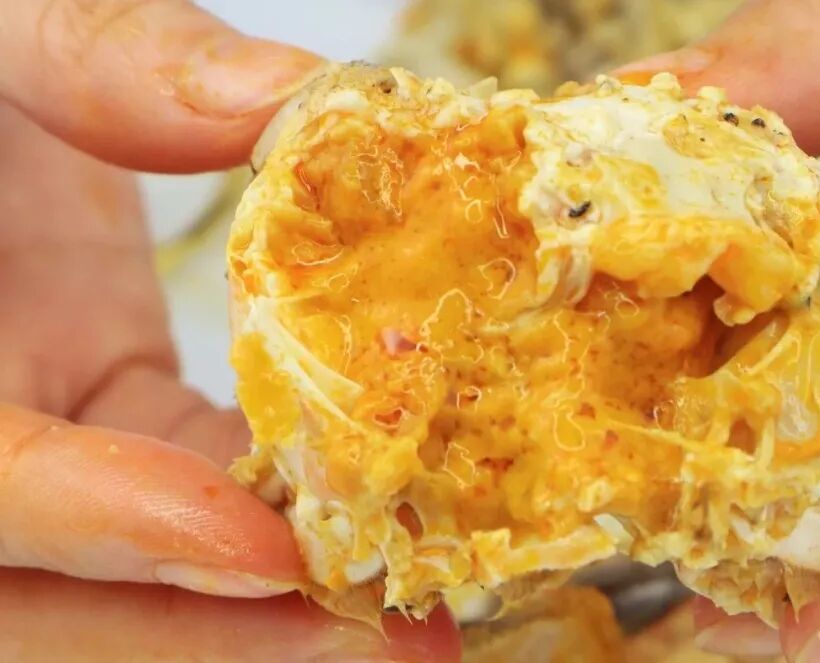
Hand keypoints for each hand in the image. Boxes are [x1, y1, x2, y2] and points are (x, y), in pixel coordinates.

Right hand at [0, 1, 456, 658]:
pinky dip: (275, 512)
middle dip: (210, 631)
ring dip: (265, 605)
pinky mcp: (98, 409)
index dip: (95, 522)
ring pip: (125, 567)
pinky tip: (376, 516)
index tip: (256, 549)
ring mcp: (29, 435)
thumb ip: (100, 57)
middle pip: (49, 592)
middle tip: (382, 641)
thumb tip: (292, 102)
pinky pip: (182, 485)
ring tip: (412, 622)